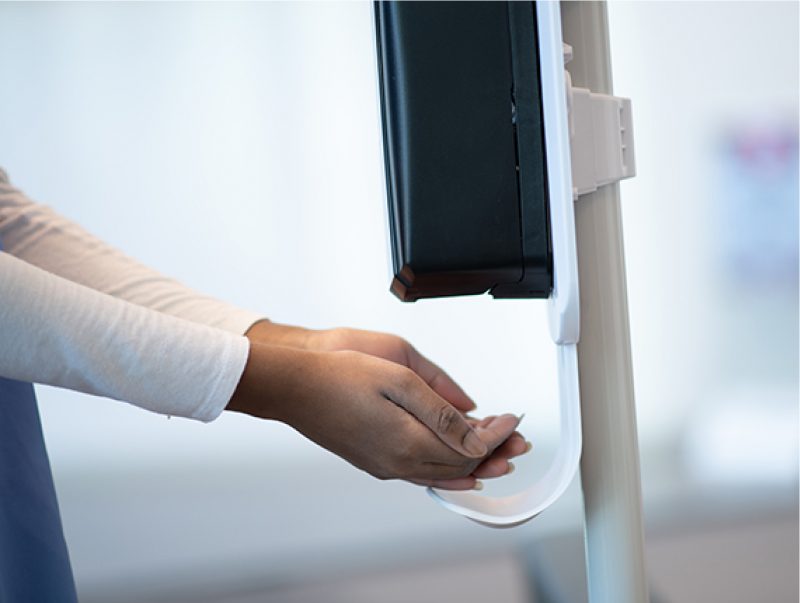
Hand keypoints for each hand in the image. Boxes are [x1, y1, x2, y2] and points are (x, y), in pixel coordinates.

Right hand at [227, 343, 520, 485]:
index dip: (496, 435)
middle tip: (516, 438)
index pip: (468, 448)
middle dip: (493, 451)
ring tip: (498, 453)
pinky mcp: (376, 462)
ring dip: (473, 462)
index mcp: (408, 442)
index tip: (513, 419)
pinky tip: (455, 467)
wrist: (296, 388)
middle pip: (460, 466)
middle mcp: (399, 462)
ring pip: (442, 473)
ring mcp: (386, 466)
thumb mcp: (399, 380)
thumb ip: (441, 410)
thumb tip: (476, 429)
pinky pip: (422, 473)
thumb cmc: (341, 376)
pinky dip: (447, 470)